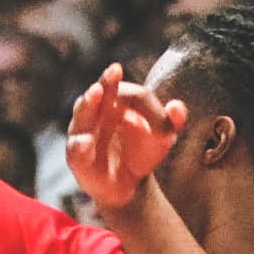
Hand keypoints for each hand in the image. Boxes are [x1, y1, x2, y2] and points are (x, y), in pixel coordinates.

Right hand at [63, 63, 186, 217]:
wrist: (128, 184)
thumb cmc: (143, 152)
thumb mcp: (162, 137)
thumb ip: (172, 121)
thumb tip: (177, 108)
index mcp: (118, 100)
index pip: (132, 94)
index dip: (150, 109)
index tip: (165, 129)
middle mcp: (97, 110)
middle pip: (100, 91)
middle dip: (107, 81)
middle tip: (115, 69)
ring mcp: (83, 131)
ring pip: (83, 113)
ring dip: (89, 102)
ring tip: (97, 91)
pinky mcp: (77, 156)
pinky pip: (76, 148)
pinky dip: (81, 144)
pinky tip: (86, 142)